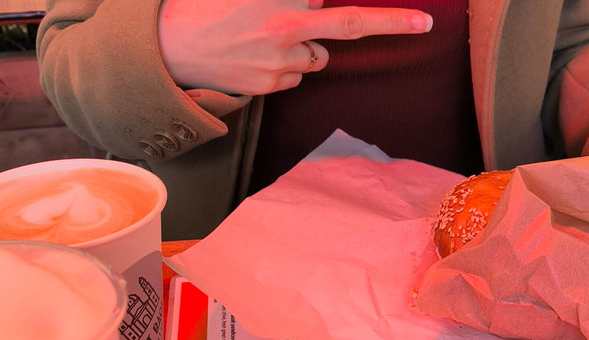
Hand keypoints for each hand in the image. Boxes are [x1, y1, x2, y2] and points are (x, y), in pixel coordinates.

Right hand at [158, 0, 432, 95]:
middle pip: (349, 24)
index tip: (413, 16)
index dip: (367, 13)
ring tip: (260, 39)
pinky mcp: (271, 82)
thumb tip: (313, 5)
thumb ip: (289, 0)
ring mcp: (281, 57)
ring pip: (316, 56)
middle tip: (424, 23)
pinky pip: (294, 76)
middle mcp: (286, 22)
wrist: (164, 44)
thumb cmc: (204, 6)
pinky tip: (252, 59)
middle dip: (393, 23)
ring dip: (303, 47)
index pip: (328, 4)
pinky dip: (282, 68)